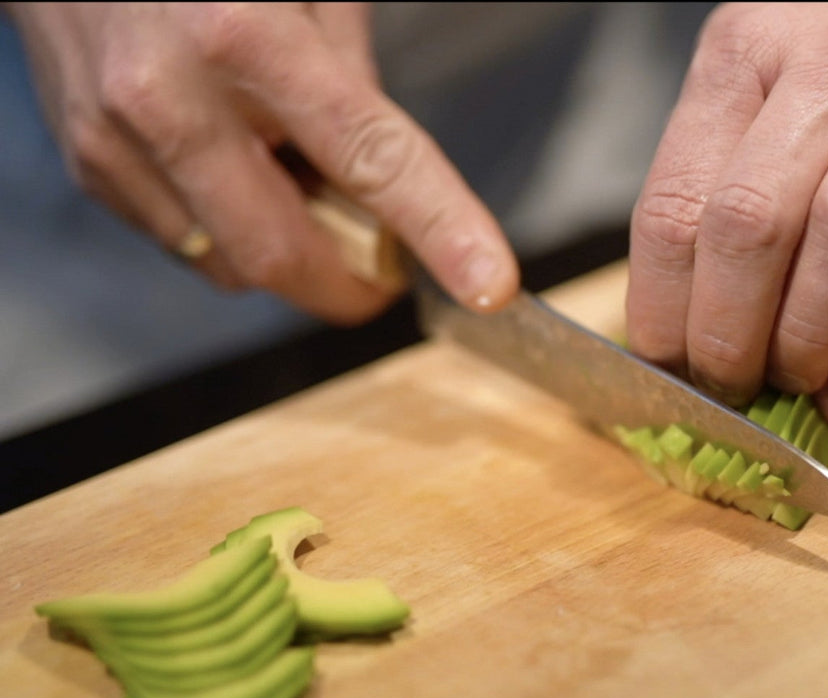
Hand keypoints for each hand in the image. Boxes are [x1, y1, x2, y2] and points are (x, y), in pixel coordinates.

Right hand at [7, 2, 517, 322]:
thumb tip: (387, 176)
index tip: (489, 282)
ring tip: (296, 181)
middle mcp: (170, 95)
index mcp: (244, 35)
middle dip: (352, 284)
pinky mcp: (90, 165)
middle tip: (391, 269)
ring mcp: (116, 139)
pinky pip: (184, 241)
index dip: (439, 228)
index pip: (368, 158)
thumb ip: (353, 79)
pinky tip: (238, 168)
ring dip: (289, 252)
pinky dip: (232, 230)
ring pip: (231, 264)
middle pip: (283, 252)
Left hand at [626, 2, 827, 423]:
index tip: (661, 361)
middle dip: (728, 330)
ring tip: (787, 388)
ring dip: (807, 337)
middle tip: (722, 387)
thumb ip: (717, 169)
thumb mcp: (756, 71)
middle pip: (755, 221)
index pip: (681, 197)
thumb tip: (676, 313)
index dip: (662, 300)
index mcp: (746, 53)